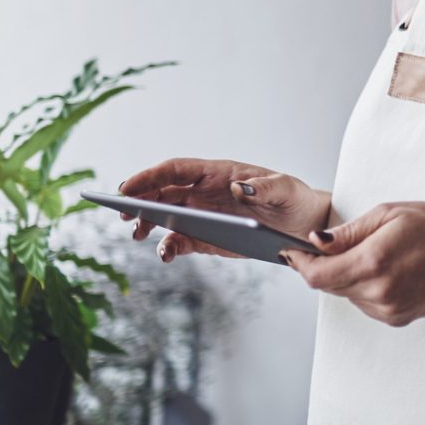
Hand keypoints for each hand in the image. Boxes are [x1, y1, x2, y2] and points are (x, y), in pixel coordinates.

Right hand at [116, 157, 331, 261]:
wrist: (303, 226)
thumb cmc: (293, 198)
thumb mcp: (285, 189)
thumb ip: (265, 187)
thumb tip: (239, 186)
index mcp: (217, 173)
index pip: (174, 170)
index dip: (148, 177)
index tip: (126, 187)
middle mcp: (203, 192)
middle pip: (160, 192)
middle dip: (137, 200)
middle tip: (121, 214)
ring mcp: (202, 215)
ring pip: (164, 217)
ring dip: (146, 223)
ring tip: (136, 234)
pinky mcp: (206, 238)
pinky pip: (179, 241)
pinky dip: (168, 247)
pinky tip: (166, 254)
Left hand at [284, 201, 424, 327]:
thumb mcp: (389, 214)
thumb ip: (348, 231)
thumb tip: (316, 241)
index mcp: (372, 262)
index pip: (316, 275)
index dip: (299, 263)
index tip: (292, 251)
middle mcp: (376, 291)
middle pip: (328, 285)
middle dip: (323, 266)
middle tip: (331, 247)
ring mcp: (386, 309)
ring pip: (346, 294)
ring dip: (347, 277)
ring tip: (373, 256)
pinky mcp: (394, 318)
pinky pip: (364, 303)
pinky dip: (364, 287)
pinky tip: (387, 272)